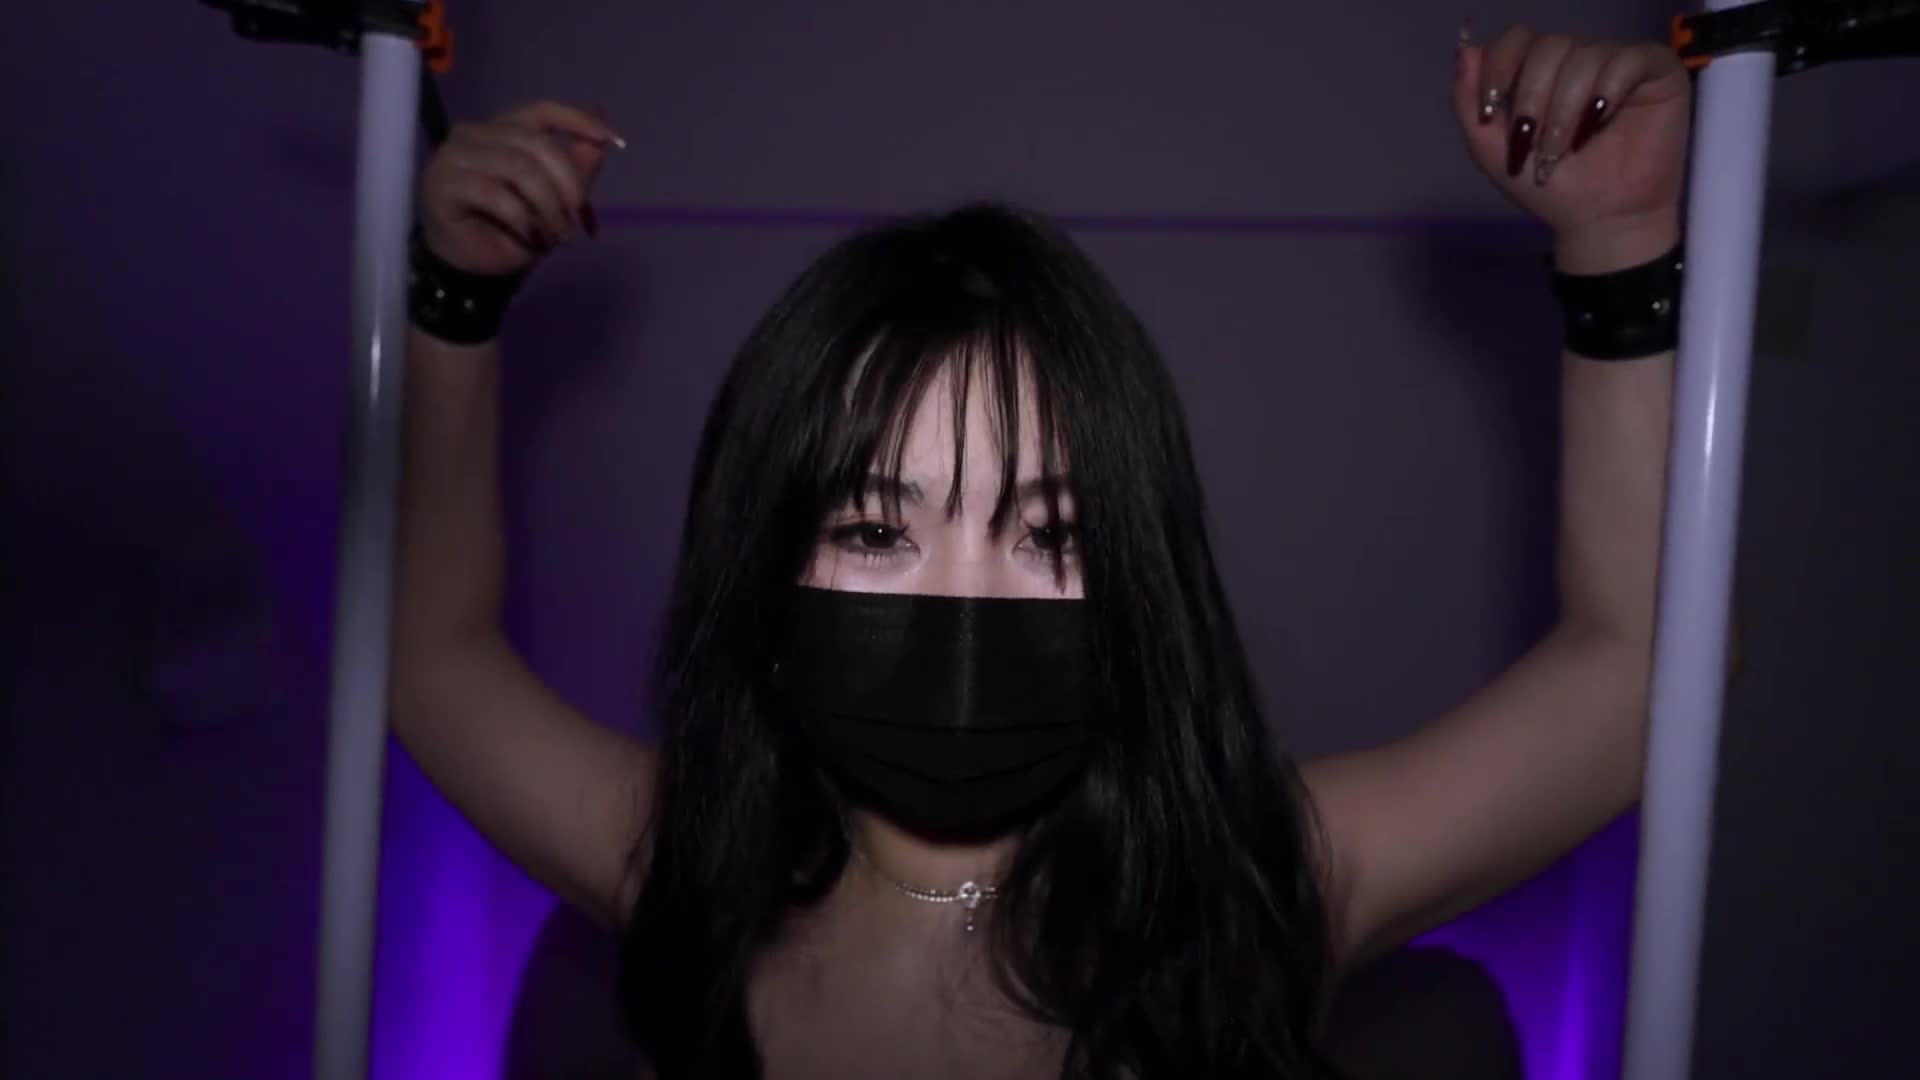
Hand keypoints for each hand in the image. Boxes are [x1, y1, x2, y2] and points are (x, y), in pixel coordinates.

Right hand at [418, 101, 623, 276]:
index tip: (611, 140)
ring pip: (519, 168)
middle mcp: (476, 133)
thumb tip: (602, 136)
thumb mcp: (555, 201)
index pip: (542, 111)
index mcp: (504, 129)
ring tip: (555, 235)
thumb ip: (575, 169)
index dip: (577, 120)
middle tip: (577, 220)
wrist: (474, 267)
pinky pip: (496, 195)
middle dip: (567, 183)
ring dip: (547, 207)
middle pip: (536, 143)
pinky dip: (523, 219)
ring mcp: (455, 155)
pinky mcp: (443, 183)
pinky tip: (530, 236)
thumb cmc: (512, 230)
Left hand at [1454, 26, 1690, 272]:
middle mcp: (1577, 59)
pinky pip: (1629, 57)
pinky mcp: (1656, 70)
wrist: (1602, 221)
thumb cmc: (1552, 189)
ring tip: (1568, 148)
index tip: (1489, 113)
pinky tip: (1601, 122)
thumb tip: (1466, 50)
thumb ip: (1470, 101)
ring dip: (1567, 108)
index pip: (1516, 40)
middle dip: (1533, 99)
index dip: (1499, 68)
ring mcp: (1617, 61)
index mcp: (1538, 71)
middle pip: (1548, 46)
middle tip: (1536, 145)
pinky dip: (1609, 90)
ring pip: (1584, 55)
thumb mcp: (1493, 150)